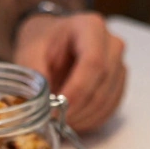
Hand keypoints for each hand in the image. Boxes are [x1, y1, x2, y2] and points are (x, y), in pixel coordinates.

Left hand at [13, 12, 125, 132]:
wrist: (53, 40)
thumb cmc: (43, 42)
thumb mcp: (30, 51)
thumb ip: (35, 73)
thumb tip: (41, 102)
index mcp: (91, 27)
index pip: (94, 62)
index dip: (78, 89)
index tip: (57, 108)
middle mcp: (112, 44)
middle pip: (103, 82)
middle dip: (78, 107)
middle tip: (54, 120)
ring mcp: (119, 64)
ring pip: (108, 99)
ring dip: (84, 117)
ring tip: (60, 122)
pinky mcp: (118, 83)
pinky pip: (110, 108)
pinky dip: (91, 120)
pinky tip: (73, 121)